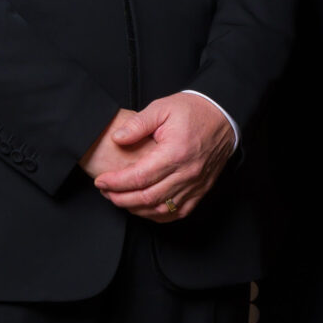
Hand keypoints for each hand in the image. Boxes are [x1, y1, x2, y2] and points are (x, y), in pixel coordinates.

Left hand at [83, 93, 233, 222]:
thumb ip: (138, 123)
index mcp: (175, 153)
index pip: (139, 177)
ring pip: (160, 209)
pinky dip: (157, 215)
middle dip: (120, 198)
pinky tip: (143, 208)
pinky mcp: (200, 191)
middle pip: (147, 198)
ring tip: (119, 199)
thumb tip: (117, 138)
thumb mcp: (162, 108)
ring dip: (136, 209)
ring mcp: (195, 185)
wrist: (222, 117)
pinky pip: (177, 213)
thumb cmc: (193, 112)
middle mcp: (186, 173)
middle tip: (105, 192)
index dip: (116, 183)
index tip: (101, 181)